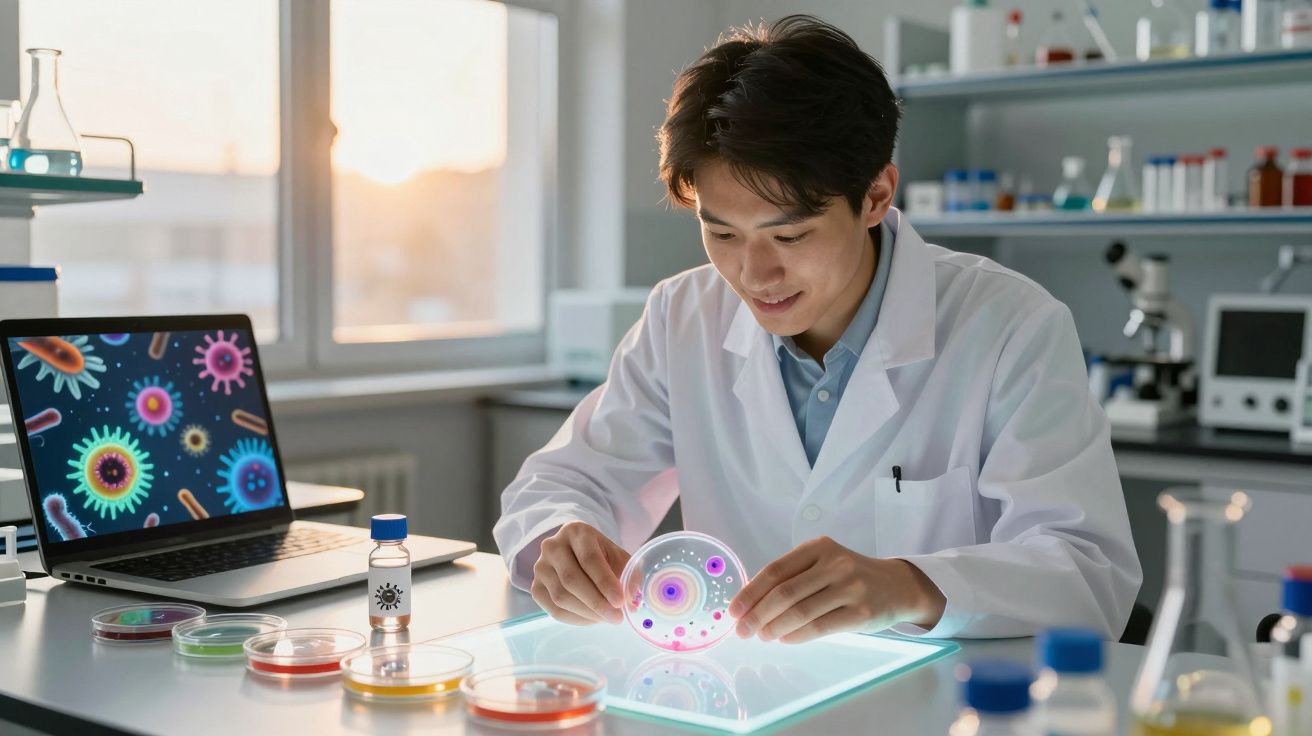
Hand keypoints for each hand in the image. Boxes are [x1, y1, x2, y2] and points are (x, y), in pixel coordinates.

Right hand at [531, 521, 629, 625]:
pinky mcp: (535, 587)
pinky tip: (592, 619)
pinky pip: (554, 610)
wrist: (577, 554)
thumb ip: (628, 576)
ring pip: (561, 597)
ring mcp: (540, 567)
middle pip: (571, 579)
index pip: (589, 559)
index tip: (620, 602)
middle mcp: (552, 546)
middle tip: (617, 618)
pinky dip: (576, 619)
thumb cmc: (602, 555)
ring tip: (607, 618)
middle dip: (597, 603)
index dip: (605, 582)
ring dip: (587, 614)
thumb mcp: (618, 557)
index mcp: (576, 531)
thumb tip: (632, 604)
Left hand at [727, 536, 945, 643]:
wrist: (897, 586)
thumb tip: (751, 603)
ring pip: (800, 612)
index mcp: (819, 547)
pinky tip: (784, 639)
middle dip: (757, 615)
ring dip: (774, 628)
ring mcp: (850, 588)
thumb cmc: (851, 576)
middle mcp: (835, 564)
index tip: (734, 611)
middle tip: (742, 631)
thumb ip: (793, 576)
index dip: (750, 592)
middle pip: (784, 593)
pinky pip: (820, 627)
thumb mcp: (824, 563)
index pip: (775, 570)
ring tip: (761, 636)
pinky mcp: (861, 613)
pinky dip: (797, 635)